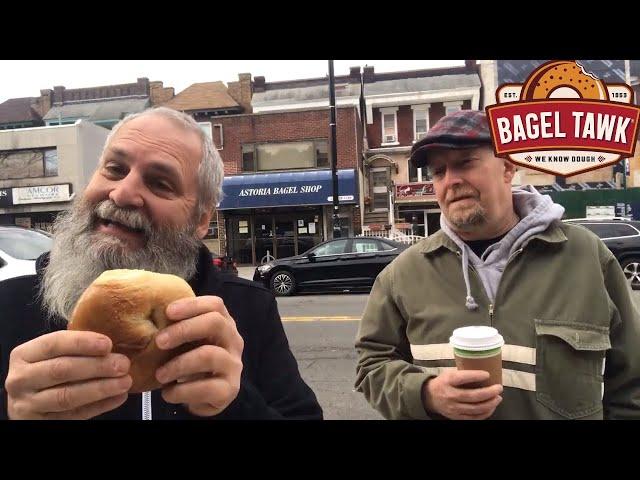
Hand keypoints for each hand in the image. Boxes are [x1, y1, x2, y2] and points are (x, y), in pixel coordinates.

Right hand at [5, 331, 131, 419]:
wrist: (29, 401)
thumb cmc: (46, 370)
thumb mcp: (52, 355)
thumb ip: (75, 348)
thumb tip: (112, 343)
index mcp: (24, 355)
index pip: (53, 344)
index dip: (82, 343)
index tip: (107, 344)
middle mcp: (21, 379)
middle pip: (62, 370)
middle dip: (97, 366)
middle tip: (122, 364)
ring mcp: (28, 404)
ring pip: (67, 396)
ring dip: (101, 388)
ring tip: (125, 382)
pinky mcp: (41, 422)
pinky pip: (74, 415)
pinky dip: (100, 406)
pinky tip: (118, 397)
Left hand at [154, 296, 243, 416]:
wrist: (201, 396)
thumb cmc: (189, 361)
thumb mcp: (185, 341)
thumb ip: (175, 327)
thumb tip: (148, 314)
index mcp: (223, 324)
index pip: (215, 305)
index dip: (192, 305)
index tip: (168, 311)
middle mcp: (233, 341)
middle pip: (216, 323)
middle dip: (184, 330)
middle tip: (159, 341)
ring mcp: (234, 365)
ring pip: (210, 355)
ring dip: (180, 364)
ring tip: (159, 375)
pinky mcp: (230, 390)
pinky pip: (207, 387)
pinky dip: (182, 391)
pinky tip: (168, 393)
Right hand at [422, 369, 502, 419]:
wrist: (430, 397)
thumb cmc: (444, 382)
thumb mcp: (449, 373)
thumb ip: (463, 373)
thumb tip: (484, 370)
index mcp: (448, 381)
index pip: (462, 378)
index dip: (475, 376)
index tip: (488, 374)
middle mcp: (450, 395)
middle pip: (472, 396)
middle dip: (488, 392)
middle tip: (499, 388)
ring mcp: (453, 408)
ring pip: (475, 408)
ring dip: (490, 404)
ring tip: (498, 398)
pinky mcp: (457, 417)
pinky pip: (474, 418)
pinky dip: (485, 413)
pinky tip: (491, 407)